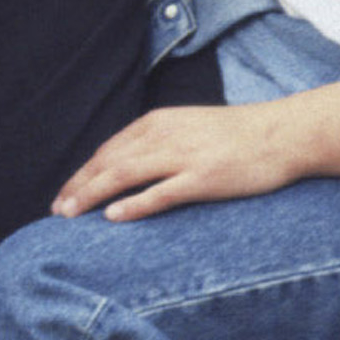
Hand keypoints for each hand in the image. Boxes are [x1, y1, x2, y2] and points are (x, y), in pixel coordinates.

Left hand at [53, 102, 309, 223]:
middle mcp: (166, 135)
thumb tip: (130, 165)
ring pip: (125, 175)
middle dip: (79, 187)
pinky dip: (134, 204)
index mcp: (160, 123)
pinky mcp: (203, 178)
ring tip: (71, 215)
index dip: (83, 174)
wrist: (283, 134)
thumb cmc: (238, 136)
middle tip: (57, 211)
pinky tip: (113, 217)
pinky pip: (161, 192)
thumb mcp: (190, 128)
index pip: (109, 150)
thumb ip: (160, 142)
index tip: (64, 195)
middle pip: (109, 162)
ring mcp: (184, 156)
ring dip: (93, 195)